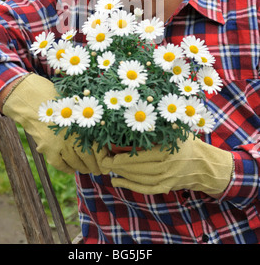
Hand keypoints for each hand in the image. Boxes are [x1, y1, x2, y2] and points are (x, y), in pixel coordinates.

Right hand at [2, 74, 109, 174]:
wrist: (30, 98)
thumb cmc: (55, 96)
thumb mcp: (75, 104)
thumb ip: (85, 118)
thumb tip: (100, 133)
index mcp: (82, 124)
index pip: (97, 147)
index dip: (103, 158)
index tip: (107, 162)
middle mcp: (73, 136)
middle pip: (88, 158)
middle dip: (95, 166)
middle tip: (99, 170)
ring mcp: (59, 144)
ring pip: (75, 163)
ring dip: (82, 168)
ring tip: (87, 169)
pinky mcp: (47, 148)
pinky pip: (59, 164)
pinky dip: (67, 168)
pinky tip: (72, 169)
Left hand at [101, 134, 233, 195]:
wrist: (206, 165)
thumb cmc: (188, 143)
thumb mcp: (175, 131)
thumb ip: (157, 128)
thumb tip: (135, 119)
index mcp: (168, 151)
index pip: (140, 156)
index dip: (122, 155)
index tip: (109, 151)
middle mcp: (167, 168)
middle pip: (137, 168)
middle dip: (118, 165)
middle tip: (104, 159)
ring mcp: (167, 180)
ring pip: (139, 179)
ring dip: (121, 174)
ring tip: (108, 167)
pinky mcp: (166, 188)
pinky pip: (144, 189)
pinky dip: (129, 186)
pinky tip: (117, 182)